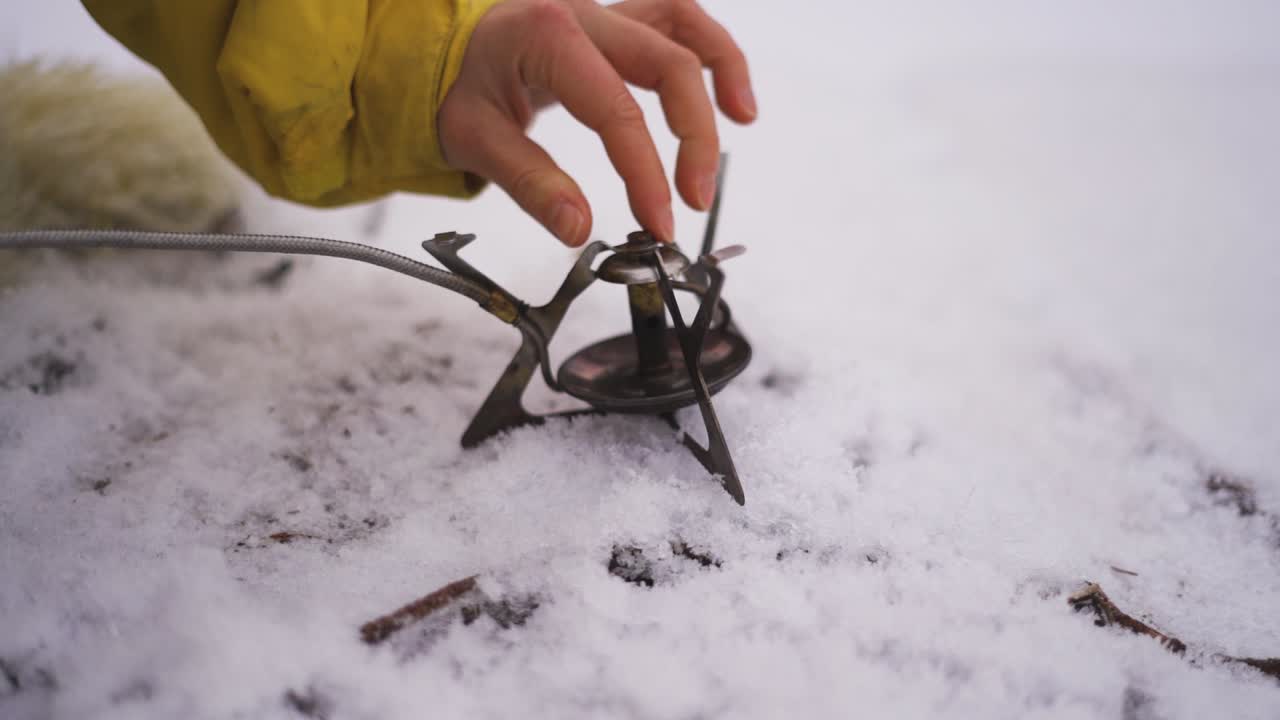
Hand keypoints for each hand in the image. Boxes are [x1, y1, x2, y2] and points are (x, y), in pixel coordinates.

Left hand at [437, 0, 756, 245]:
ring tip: (743, 120)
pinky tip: (728, 94)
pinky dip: (710, 51)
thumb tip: (579, 229)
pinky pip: (677, 20)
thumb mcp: (472, 139)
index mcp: (547, 36)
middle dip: (693, 137)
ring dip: (722, 71)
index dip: (646, 172)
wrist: (439, 48)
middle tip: (694, 199)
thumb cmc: (454, 86)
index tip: (660, 220)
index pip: (616, 110)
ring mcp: (604, 9)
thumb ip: (530, 184)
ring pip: (684, 24)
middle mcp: (584, 12)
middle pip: (669, 63)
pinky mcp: (616, 20)